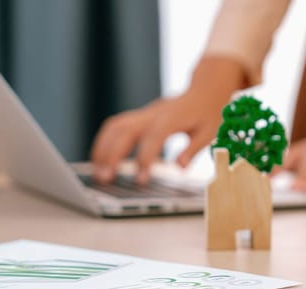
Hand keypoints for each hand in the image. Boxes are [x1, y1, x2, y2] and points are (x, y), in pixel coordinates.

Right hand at [90, 56, 245, 183]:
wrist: (204, 91)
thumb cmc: (208, 113)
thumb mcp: (208, 132)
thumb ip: (193, 149)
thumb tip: (180, 168)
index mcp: (172, 118)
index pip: (153, 138)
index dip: (145, 158)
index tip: (141, 179)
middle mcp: (153, 114)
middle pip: (125, 131)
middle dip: (112, 155)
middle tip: (105, 178)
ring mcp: (143, 114)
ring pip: (115, 126)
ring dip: (102, 148)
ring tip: (97, 172)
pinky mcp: (139, 117)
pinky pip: (115, 127)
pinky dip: (105, 142)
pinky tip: (101, 160)